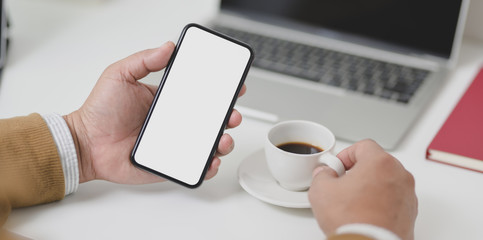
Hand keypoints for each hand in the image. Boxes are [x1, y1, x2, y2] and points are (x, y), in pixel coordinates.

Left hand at [64, 41, 245, 183]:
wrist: (86, 144)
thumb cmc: (99, 111)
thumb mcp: (119, 75)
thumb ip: (143, 60)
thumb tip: (168, 47)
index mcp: (166, 101)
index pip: (199, 94)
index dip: (218, 90)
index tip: (233, 85)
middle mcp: (173, 122)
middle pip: (209, 120)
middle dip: (228, 117)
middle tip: (231, 115)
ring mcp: (173, 143)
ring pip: (207, 143)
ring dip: (222, 141)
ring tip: (223, 139)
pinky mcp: (168, 164)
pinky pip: (193, 167)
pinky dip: (207, 166)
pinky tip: (210, 160)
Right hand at [308, 139, 417, 239]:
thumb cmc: (352, 220)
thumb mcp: (321, 190)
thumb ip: (322, 174)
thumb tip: (324, 174)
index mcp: (380, 162)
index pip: (363, 146)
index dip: (346, 155)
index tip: (337, 166)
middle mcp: (399, 175)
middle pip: (377, 163)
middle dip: (358, 171)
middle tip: (342, 183)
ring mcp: (407, 195)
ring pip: (386, 182)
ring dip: (370, 187)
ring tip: (352, 202)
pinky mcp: (409, 213)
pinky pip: (393, 200)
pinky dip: (380, 203)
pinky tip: (364, 214)